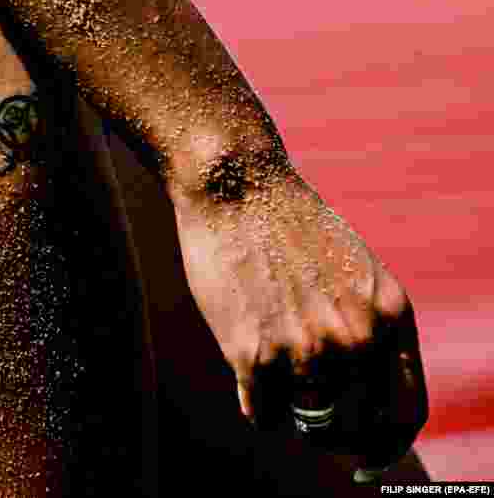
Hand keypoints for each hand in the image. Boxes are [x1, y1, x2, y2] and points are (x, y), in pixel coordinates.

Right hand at [172, 172, 427, 470]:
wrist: (237, 189)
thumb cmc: (288, 227)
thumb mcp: (353, 272)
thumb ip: (368, 327)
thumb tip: (362, 393)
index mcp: (391, 316)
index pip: (407, 411)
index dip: (388, 443)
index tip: (367, 456)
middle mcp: (357, 340)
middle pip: (357, 430)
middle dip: (334, 434)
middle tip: (309, 420)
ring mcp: (306, 350)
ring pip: (308, 427)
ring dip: (291, 412)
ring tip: (273, 374)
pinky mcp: (254, 355)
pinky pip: (262, 416)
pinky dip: (255, 401)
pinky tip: (247, 365)